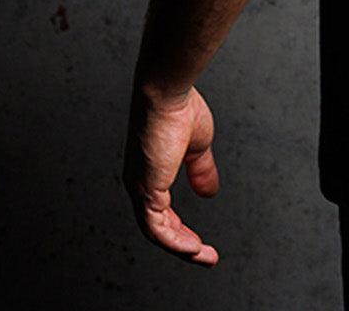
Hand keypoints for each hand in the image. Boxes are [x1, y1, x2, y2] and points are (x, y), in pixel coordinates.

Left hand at [124, 84, 219, 265]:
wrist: (166, 93)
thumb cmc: (179, 109)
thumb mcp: (197, 146)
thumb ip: (201, 171)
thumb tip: (208, 192)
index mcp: (150, 172)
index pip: (162, 212)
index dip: (181, 230)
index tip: (199, 242)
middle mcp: (140, 183)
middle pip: (158, 227)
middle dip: (183, 244)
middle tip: (204, 256)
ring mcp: (140, 187)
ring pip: (156, 232)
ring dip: (181, 248)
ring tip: (203, 257)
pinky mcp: (145, 189)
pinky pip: (156, 228)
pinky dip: (175, 241)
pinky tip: (192, 248)